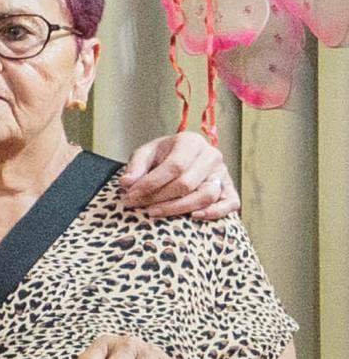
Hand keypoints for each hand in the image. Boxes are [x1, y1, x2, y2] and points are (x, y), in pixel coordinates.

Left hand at [114, 128, 242, 226]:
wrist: (180, 157)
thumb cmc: (162, 156)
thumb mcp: (145, 154)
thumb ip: (136, 167)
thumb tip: (127, 183)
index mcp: (191, 141)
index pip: (174, 166)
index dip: (151, 184)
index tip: (130, 195)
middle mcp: (211, 155)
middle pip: (187, 183)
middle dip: (159, 197)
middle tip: (137, 204)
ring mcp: (222, 173)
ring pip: (206, 195)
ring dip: (178, 208)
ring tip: (153, 212)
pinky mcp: (229, 188)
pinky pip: (230, 203)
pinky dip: (215, 213)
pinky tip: (193, 217)